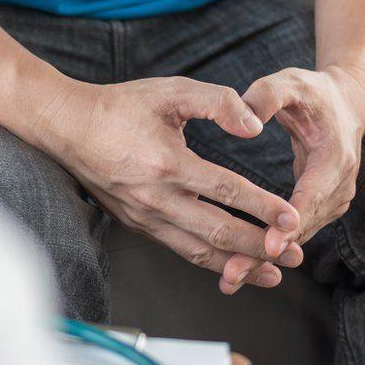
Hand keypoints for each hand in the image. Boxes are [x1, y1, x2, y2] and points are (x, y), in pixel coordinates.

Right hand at [41, 76, 302, 289]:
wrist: (67, 127)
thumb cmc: (120, 106)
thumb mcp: (171, 90)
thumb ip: (217, 102)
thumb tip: (255, 128)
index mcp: (167, 163)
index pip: (227, 192)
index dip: (264, 207)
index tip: (294, 218)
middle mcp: (156, 198)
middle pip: (218, 232)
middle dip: (261, 247)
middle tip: (296, 255)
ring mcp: (145, 216)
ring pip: (199, 252)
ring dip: (240, 265)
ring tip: (274, 274)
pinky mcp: (138, 225)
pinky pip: (181, 250)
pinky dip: (211, 263)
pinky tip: (233, 267)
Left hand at [221, 66, 364, 288]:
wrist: (341, 102)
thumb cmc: (310, 92)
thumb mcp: (288, 83)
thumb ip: (266, 95)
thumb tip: (246, 120)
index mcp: (335, 158)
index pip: (311, 197)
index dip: (288, 223)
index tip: (267, 245)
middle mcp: (339, 186)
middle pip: (302, 228)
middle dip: (267, 252)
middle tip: (232, 274)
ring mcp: (333, 200)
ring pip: (297, 237)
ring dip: (263, 258)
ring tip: (229, 278)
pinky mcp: (320, 207)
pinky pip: (293, 233)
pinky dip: (268, 249)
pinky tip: (238, 267)